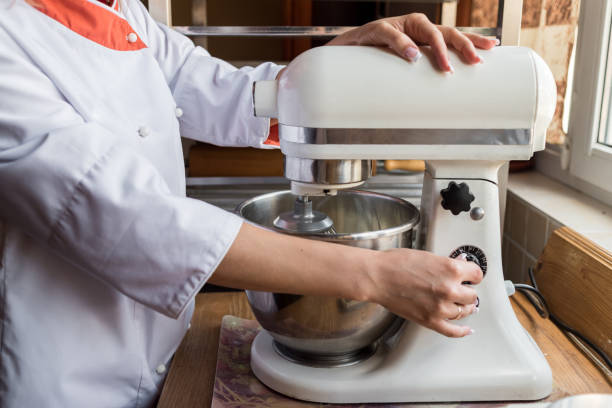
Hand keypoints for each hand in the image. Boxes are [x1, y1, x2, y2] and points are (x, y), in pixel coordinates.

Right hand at [327, 13, 497, 71]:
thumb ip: (416, 79)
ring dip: (437, 46)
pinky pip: (389, 33)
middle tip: (474, 61)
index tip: (492, 48)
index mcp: (420, 36)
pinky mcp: (374, 30)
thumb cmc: (371, 66)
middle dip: (462, 44)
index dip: (471, 40)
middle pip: (444, 30)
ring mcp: (395, 25)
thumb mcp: (398, 74)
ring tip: (445, 66)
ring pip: (423, 28)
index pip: (451, 35)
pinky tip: (411, 56)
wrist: (338, 57)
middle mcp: (412, 27)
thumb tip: (440, 104)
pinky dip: (401, 44)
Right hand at [367, 249, 482, 336]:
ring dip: (463, 307)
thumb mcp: (427, 256)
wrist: (377, 277)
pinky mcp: (430, 320)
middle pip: (473, 295)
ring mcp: (441, 307)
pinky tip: (467, 329)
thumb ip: (446, 264)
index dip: (473, 275)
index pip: (476, 274)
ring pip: (464, 311)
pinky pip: (453, 330)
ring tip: (460, 303)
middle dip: (467, 290)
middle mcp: (449, 289)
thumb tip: (458, 265)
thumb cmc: (395, 264)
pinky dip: (462, 331)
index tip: (470, 276)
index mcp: (451, 269)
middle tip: (461, 288)